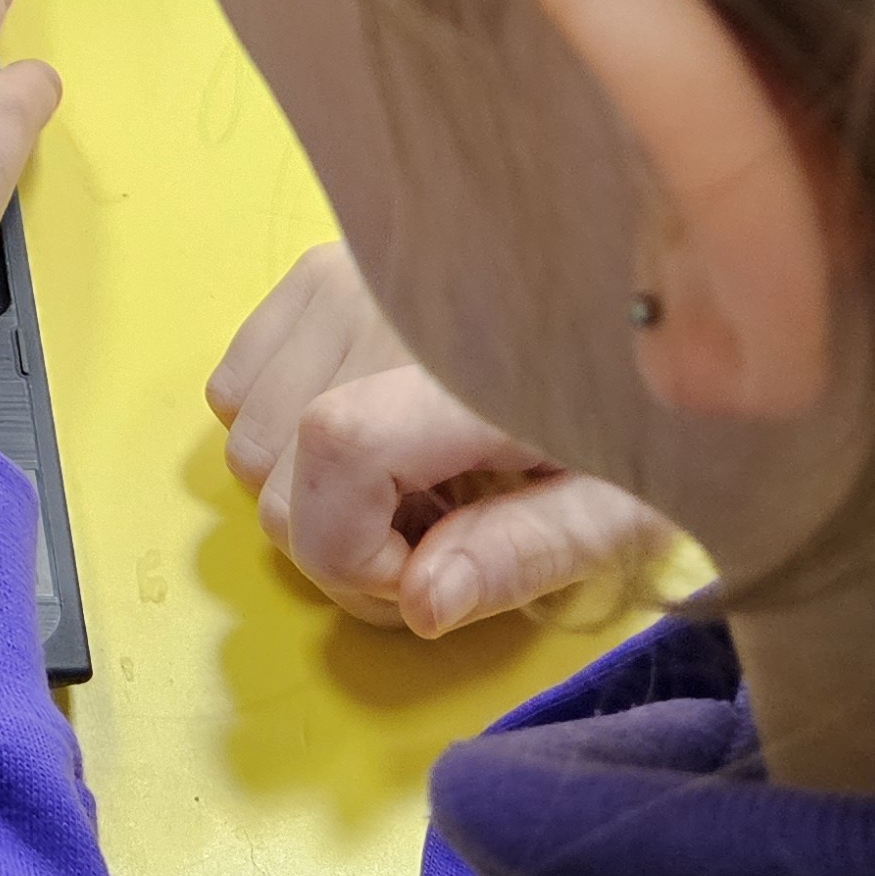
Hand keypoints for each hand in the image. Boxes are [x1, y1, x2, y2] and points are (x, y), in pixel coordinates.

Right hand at [207, 244, 674, 637]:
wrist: (638, 303)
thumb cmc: (640, 419)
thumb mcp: (618, 511)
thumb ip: (520, 556)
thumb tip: (419, 603)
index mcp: (481, 362)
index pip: (340, 444)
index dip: (348, 549)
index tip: (419, 577)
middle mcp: (390, 300)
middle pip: (274, 466)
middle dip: (335, 542)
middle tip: (433, 539)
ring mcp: (343, 276)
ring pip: (246, 437)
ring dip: (309, 491)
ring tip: (412, 483)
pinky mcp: (314, 273)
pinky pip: (233, 390)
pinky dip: (281, 437)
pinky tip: (371, 437)